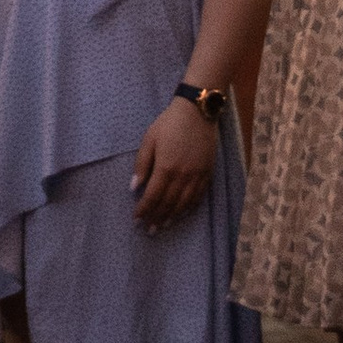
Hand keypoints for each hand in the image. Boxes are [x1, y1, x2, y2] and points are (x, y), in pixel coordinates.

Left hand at [131, 96, 217, 229]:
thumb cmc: (168, 124)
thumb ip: (142, 165)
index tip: (136, 219)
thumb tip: (134, 187)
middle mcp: (183, 176)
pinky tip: (183, 214)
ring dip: (173, 217)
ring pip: (184, 203)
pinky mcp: (208, 173)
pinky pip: (199, 197)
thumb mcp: (149, 140)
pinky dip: (189, 208)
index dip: (144, 210)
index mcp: (166, 168)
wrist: (197, 113)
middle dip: (157, 218)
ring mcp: (198, 176)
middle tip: (149, 230)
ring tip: (164, 226)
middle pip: (168, 203)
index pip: (153, 196)